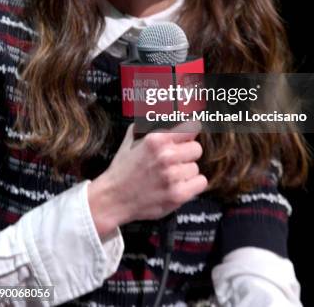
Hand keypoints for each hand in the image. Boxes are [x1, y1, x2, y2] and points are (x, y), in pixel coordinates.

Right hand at [88, 121, 207, 239]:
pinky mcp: (178, 195)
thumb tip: (160, 113)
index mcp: (156, 139)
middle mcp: (166, 156)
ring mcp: (173, 176)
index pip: (192, 127)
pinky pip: (200, 183)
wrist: (113, 199)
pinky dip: (193, 185)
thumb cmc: (122, 170)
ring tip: (171, 176)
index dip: (190, 132)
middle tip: (176, 160)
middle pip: (197, 148)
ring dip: (186, 172)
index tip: (188, 136)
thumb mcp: (130, 140)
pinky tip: (179, 185)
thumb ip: (146, 125)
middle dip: (187, 154)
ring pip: (196, 167)